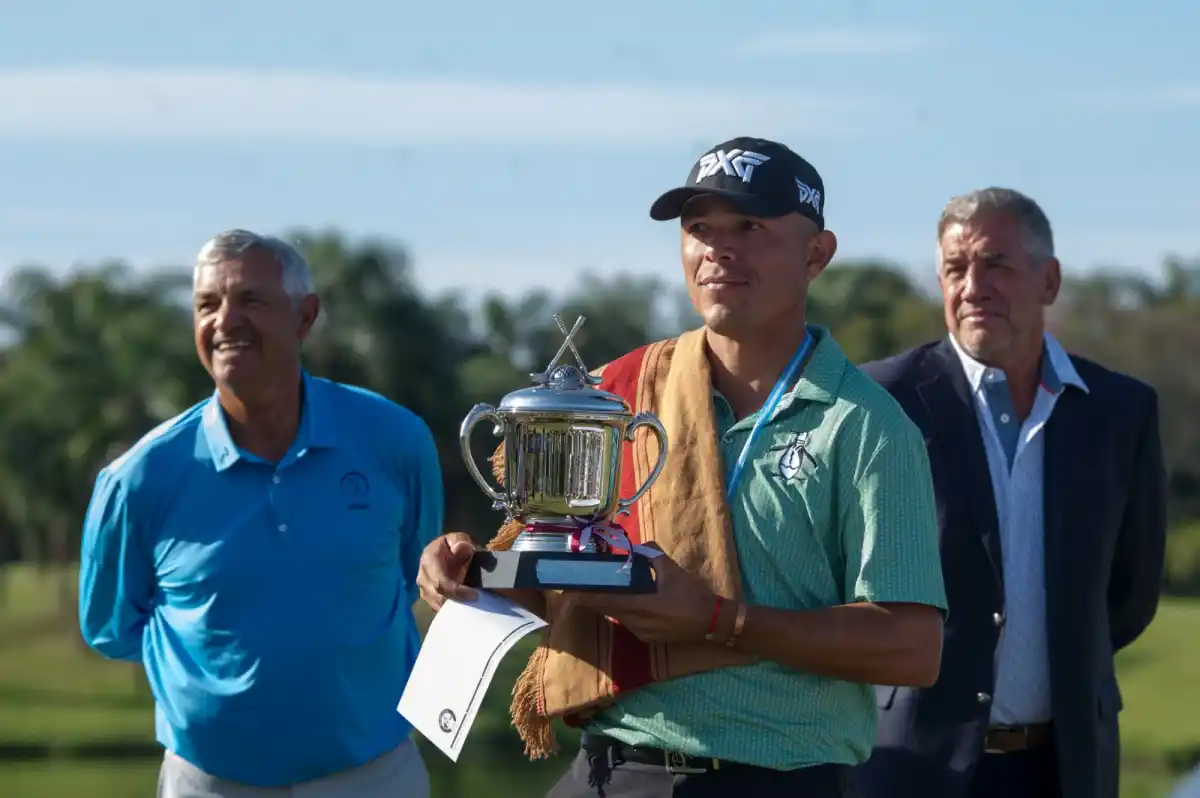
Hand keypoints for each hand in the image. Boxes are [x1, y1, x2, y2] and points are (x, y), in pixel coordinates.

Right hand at [417, 532, 477, 611]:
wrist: (444, 553)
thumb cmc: (453, 545)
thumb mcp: (459, 538)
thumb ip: (460, 541)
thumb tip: (461, 549)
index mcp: (428, 559)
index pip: (439, 582)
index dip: (456, 591)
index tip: (474, 595)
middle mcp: (422, 576)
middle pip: (437, 597)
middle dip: (457, 602)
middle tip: (476, 603)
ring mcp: (423, 588)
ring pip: (437, 605)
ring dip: (455, 607)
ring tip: (472, 605)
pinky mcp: (428, 597)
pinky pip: (438, 607)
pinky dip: (452, 610)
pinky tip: (464, 608)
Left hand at [574, 548, 717, 643]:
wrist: (713, 622)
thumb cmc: (692, 595)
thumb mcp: (672, 571)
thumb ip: (652, 556)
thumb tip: (638, 546)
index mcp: (639, 606)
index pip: (603, 601)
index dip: (584, 596)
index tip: (569, 588)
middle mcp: (635, 622)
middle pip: (605, 609)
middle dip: (592, 597)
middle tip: (581, 583)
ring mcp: (640, 632)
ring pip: (616, 616)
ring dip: (607, 603)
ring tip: (600, 588)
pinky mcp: (647, 638)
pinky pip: (627, 622)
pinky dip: (621, 610)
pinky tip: (625, 601)